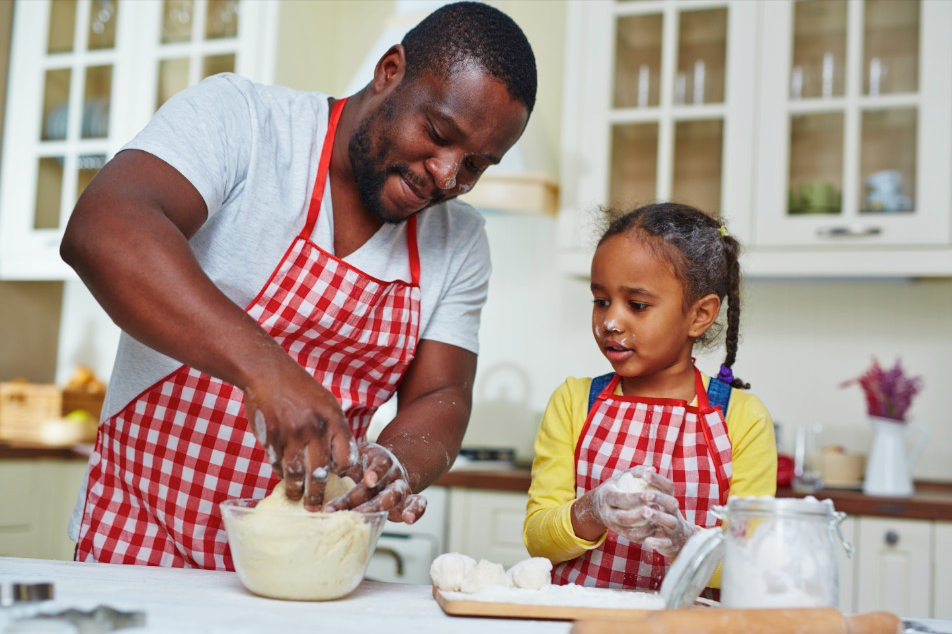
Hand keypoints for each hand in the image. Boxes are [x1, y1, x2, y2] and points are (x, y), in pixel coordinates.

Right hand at [243, 359, 356, 511]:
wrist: (267, 372)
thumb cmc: (301, 389)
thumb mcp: (326, 403)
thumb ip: (335, 430)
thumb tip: (343, 461)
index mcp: (333, 419)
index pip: (346, 456)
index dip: (344, 473)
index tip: (340, 481)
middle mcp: (314, 428)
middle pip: (320, 472)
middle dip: (318, 494)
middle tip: (316, 507)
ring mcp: (291, 434)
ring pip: (296, 473)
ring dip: (296, 491)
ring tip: (297, 499)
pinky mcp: (271, 438)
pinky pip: (277, 464)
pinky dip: (280, 474)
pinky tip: (283, 478)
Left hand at [324, 442, 426, 523]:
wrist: (388, 463)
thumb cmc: (364, 463)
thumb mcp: (354, 456)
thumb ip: (339, 462)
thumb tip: (310, 471)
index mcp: (380, 460)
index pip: (379, 464)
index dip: (375, 471)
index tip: (368, 480)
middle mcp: (392, 473)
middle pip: (383, 486)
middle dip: (365, 500)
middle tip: (349, 511)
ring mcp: (400, 487)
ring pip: (396, 496)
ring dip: (379, 508)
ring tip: (363, 518)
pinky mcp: (406, 500)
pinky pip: (418, 504)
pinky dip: (416, 511)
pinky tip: (409, 519)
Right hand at [575, 465, 657, 541]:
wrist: (599, 505)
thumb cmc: (616, 486)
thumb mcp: (622, 476)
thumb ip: (637, 471)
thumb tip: (652, 470)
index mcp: (607, 496)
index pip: (620, 499)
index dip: (635, 498)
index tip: (650, 494)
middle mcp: (608, 513)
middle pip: (623, 518)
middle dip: (639, 515)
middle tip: (655, 508)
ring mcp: (614, 526)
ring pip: (629, 532)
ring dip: (645, 527)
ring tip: (658, 517)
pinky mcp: (622, 534)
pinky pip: (634, 538)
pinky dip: (647, 535)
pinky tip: (657, 526)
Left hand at [635, 469, 696, 557]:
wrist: (678, 539)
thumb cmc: (661, 513)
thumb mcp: (657, 500)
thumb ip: (649, 485)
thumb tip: (647, 469)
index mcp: (669, 500)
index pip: (668, 486)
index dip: (657, 479)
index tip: (645, 474)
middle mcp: (674, 513)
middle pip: (671, 503)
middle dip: (659, 498)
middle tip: (646, 494)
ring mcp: (673, 528)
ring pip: (670, 522)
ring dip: (658, 516)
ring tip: (645, 511)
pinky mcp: (670, 543)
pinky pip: (665, 543)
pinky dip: (657, 542)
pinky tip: (647, 541)